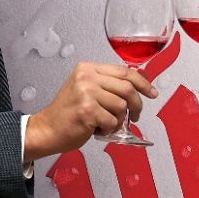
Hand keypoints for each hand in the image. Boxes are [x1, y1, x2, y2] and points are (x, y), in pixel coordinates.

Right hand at [24, 61, 157, 158]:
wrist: (47, 129)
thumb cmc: (67, 113)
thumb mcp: (85, 89)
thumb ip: (107, 85)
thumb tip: (136, 88)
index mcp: (88, 68)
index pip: (124, 71)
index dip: (143, 83)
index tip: (152, 92)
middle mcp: (87, 77)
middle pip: (127, 88)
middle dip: (137, 105)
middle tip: (136, 115)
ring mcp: (86, 92)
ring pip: (122, 106)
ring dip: (119, 120)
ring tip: (106, 123)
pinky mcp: (87, 110)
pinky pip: (112, 121)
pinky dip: (109, 129)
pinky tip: (97, 129)